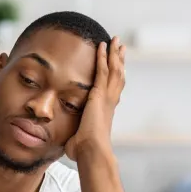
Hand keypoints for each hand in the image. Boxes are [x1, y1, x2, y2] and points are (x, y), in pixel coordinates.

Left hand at [65, 36, 125, 161]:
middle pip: (118, 76)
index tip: (117, 67)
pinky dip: (103, 57)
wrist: (91, 151)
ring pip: (114, 70)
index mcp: (106, 111)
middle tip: (121, 47)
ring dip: (114, 54)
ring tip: (115, 40)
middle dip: (119, 60)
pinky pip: (102, 71)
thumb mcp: (79, 140)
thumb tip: (69, 145)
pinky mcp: (99, 94)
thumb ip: (75, 137)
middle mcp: (109, 102)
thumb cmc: (84, 151)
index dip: (115, 76)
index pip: (112, 89)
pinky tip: (102, 45)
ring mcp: (106, 97)